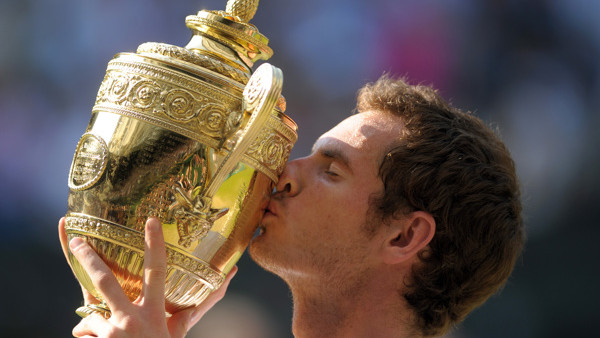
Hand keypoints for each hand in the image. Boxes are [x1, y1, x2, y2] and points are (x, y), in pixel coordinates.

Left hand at [59, 217, 236, 337]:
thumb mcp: (178, 333)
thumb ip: (194, 311)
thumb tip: (228, 281)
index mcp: (155, 313)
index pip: (157, 271)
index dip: (154, 245)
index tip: (151, 221)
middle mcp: (131, 319)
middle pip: (104, 279)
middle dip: (87, 257)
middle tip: (77, 240)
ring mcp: (112, 332)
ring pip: (90, 313)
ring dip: (93, 324)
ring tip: (106, 337)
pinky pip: (83, 333)